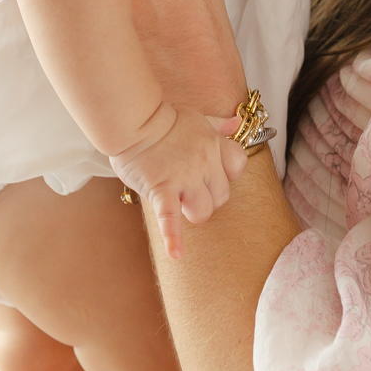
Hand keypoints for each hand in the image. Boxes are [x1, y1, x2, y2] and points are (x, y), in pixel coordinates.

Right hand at [111, 105, 247, 259]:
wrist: (133, 120)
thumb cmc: (163, 119)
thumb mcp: (196, 117)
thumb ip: (218, 125)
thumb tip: (235, 123)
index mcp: (212, 144)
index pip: (238, 166)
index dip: (227, 173)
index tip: (212, 173)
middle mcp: (204, 161)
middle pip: (221, 196)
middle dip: (208, 198)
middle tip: (190, 191)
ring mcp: (183, 177)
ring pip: (203, 211)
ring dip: (193, 212)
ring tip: (179, 204)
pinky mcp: (161, 189)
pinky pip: (170, 217)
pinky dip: (172, 237)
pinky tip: (176, 253)